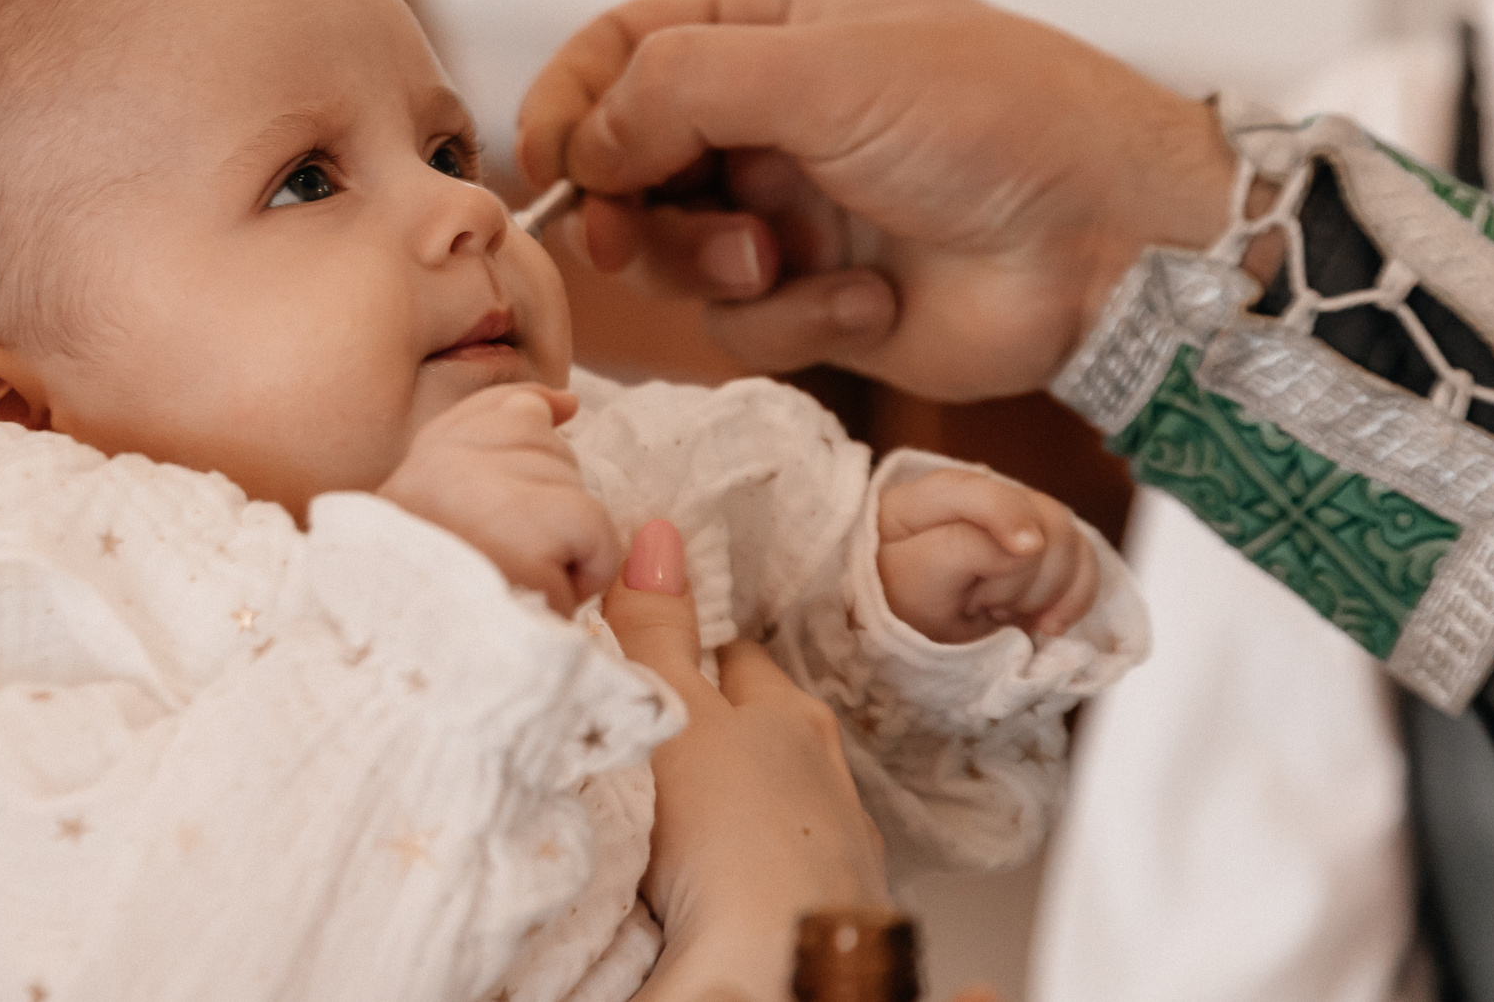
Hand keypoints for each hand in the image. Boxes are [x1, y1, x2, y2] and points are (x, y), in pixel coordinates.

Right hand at [377, 383, 621, 614]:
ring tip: (511, 593)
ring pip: (574, 488)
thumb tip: (568, 404)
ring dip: (561, 549)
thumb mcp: (451, 531)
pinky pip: (598, 532)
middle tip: (498, 573)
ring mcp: (479, 495)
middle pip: (545, 445)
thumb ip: (501, 453)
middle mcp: (434, 467)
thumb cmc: (440, 628)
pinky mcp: (527, 533)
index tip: (531, 467)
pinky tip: (538, 602)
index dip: (528, 433)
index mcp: (408, 476)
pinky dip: (586, 572)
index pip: (496, 411)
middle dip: (544, 509)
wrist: (422, 695)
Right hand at [514, 0, 1240, 400]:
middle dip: (631, 205)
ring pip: (671, 251)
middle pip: (625, 159)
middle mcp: (770, 105)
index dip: (567, 107)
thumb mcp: (818, 70)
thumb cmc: (988, 119)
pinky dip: (794, 318)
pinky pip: (742, 323)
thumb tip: (580, 149)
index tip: (547, 168)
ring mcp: (793, 202)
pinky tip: (869, 300)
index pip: (617, 48)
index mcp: (770, 15)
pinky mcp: (819, 294)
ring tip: (786, 261)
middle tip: (629, 235)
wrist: (1111, 241)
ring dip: (716, 266)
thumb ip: (673, 90)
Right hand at [606, 520, 887, 1001]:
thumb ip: (657, 631)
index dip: (696, 651)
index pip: (739, 656)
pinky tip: (712, 879)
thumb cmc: (734, 834)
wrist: (784, 960)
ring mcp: (836, 843)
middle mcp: (825, 772)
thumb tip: (656, 534)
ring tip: (679, 814)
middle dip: (721, 727)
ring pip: (778, 797)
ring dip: (738, 798)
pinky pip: (780, 863)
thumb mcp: (673, 711)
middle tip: (659, 733)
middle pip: (764, 727)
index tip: (658, 654)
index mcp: (790, 712)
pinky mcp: (827, 908)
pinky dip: (748, 861)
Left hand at [876, 469, 1100, 642]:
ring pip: (1071, 542)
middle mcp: (985, 498)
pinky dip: (1074, 599)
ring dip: (1045, 592)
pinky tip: (1046, 625)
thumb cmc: (898, 601)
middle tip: (982, 607)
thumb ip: (962, 549)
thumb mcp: (913, 579)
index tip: (1024, 550)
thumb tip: (1031, 544)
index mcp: (935, 494)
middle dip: (1022, 578)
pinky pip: (1086, 565)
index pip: (984, 489)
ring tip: (1000, 615)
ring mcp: (1019, 522)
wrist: (911, 634)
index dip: (1011, 514)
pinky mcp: (1045, 551)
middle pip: (1044, 518)